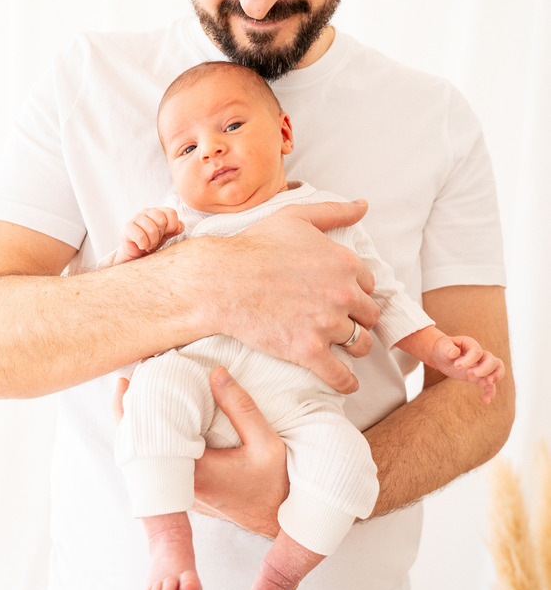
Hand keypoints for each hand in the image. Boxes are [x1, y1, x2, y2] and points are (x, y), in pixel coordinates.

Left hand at [112, 369, 287, 538]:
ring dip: (142, 425)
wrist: (282, 520)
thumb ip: (241, 408)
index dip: (136, 406)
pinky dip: (156, 438)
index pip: (151, 435)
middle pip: (142, 444)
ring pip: (150, 455)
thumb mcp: (266, 442)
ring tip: (137, 391)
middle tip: (129, 378)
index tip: (134, 377)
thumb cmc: (277, 483)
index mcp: (195, 471)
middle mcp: (181, 484)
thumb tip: (215, 372)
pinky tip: (157, 418)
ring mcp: (182, 490)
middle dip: (131, 410)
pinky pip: (162, 462)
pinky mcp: (188, 491)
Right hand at [113, 207, 183, 263]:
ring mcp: (136, 218)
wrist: (134, 254)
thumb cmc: (151, 242)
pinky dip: (143, 244)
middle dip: (160, 235)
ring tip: (148, 245)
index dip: (172, 226)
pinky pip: (141, 236)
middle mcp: (147, 211)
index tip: (166, 234)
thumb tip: (180, 225)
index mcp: (158, 211)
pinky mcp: (127, 227)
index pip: (171, 212)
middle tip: (155, 241)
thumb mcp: (166, 235)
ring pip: (152, 229)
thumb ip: (175, 228)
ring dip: (152, 242)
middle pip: (162, 220)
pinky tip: (141, 246)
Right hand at [207, 200, 379, 392]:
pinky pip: (341, 375)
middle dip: (357, 319)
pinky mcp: (308, 351)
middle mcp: (342, 293)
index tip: (342, 297)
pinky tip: (346, 383)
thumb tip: (362, 205)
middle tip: (341, 322)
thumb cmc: (254, 246)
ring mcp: (327, 324)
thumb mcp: (296, 218)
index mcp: (344, 262)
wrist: (221, 280)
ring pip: (360, 344)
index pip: (368, 285)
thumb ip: (334, 212)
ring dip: (354, 347)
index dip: (355, 291)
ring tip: (342, 348)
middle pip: (369, 315)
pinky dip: (346, 382)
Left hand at [431, 334, 505, 403]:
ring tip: (488, 383)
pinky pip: (490, 384)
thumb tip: (454, 352)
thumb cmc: (443, 348)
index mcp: (471, 344)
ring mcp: (482, 365)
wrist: (442, 355)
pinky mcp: (480, 377)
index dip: (469, 359)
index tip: (456, 365)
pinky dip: (490, 392)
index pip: (477, 352)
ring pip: (498, 369)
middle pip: (492, 360)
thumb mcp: (442, 347)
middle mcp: (480, 354)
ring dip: (496, 376)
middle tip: (469, 374)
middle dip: (484, 369)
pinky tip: (486, 400)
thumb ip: (448, 349)